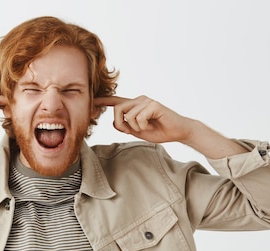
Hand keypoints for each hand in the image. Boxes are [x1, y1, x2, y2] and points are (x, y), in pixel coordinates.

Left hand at [95, 95, 245, 157]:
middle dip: (120, 124)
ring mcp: (146, 101)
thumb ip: (125, 126)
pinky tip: (152, 125)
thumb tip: (115, 122)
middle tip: (130, 132)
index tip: (91, 101)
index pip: (115, 101)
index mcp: (134, 105)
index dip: (102, 101)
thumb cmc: (159, 131)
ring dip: (135, 127)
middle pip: (117, 109)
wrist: (178, 132)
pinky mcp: (153, 104)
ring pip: (127, 115)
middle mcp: (139, 100)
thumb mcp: (137, 131)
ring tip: (147, 127)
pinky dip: (143, 126)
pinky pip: (138, 118)